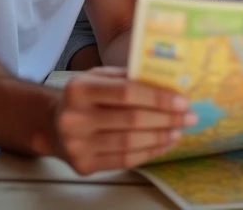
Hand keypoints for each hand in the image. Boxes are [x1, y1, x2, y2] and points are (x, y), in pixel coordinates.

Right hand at [49, 66, 196, 174]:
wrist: (52, 125)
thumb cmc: (85, 97)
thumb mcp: (99, 77)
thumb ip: (128, 77)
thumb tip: (169, 83)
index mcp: (79, 89)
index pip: (126, 93)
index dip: (157, 98)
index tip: (182, 101)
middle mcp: (75, 118)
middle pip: (131, 120)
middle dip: (166, 119)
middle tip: (190, 117)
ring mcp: (77, 145)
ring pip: (130, 143)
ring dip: (161, 137)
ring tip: (179, 131)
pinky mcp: (84, 165)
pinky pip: (124, 160)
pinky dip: (149, 152)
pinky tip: (164, 144)